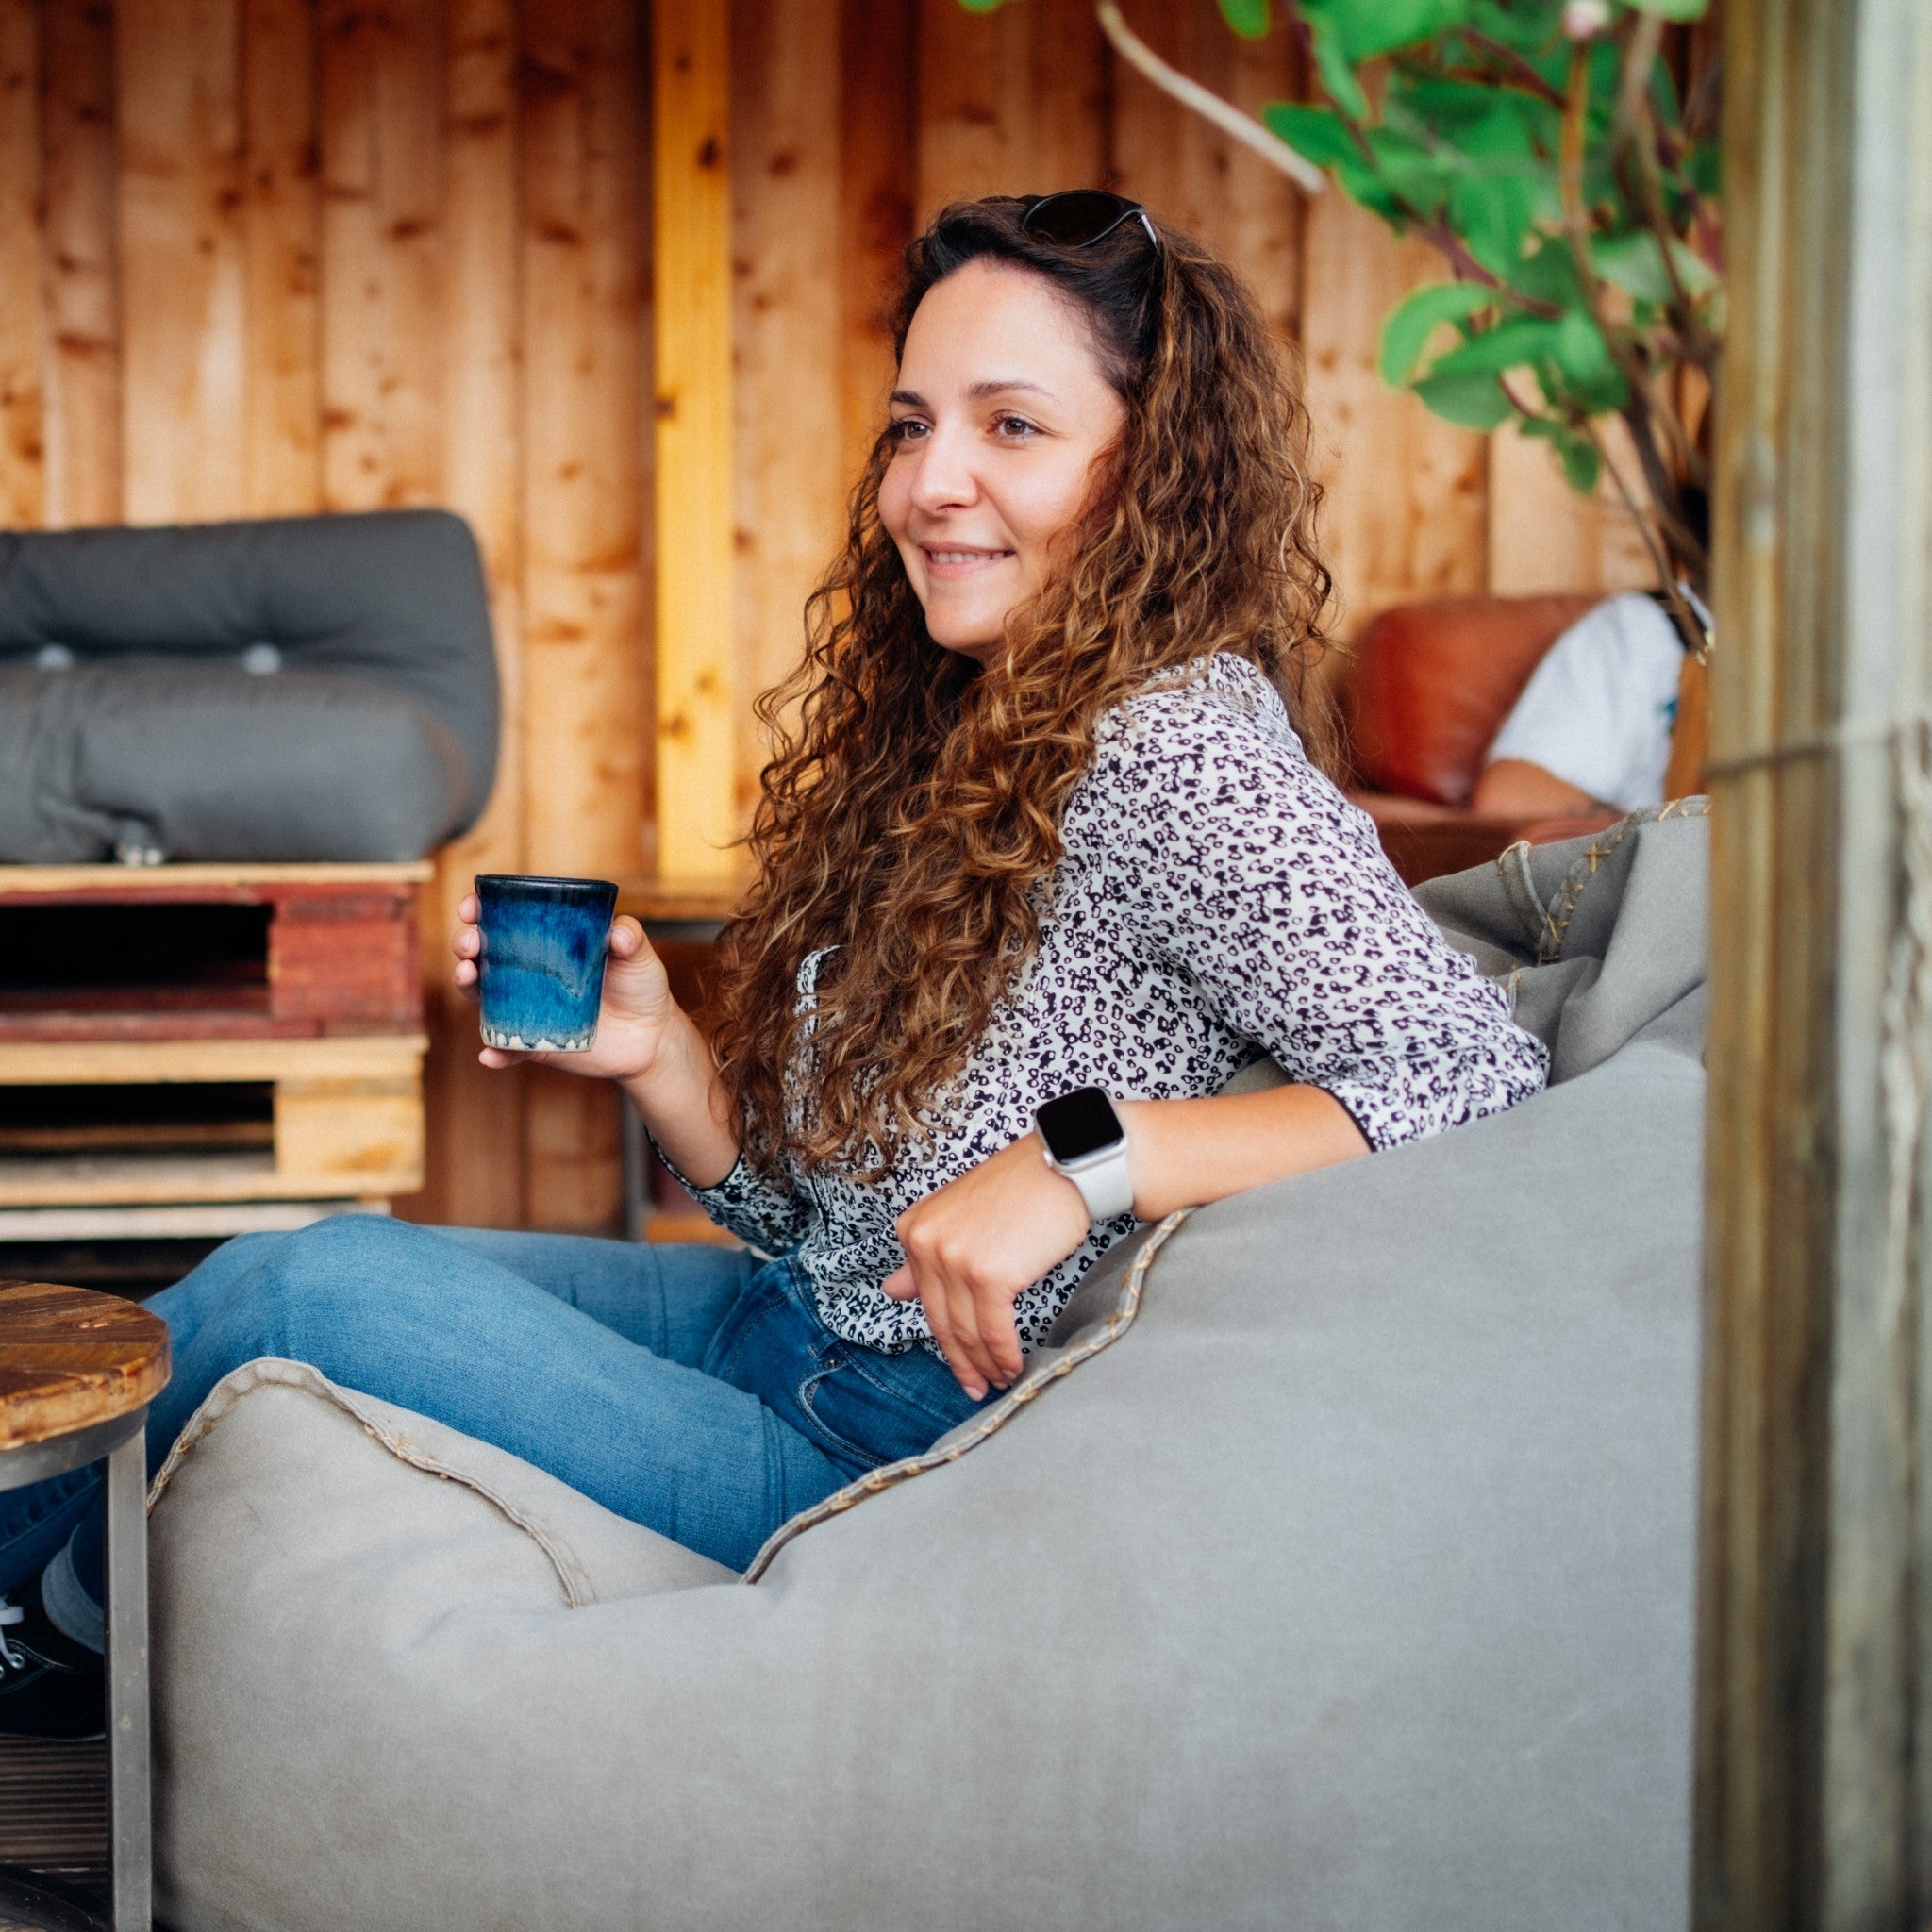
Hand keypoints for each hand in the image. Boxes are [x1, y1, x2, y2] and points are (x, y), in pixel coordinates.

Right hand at [452, 897, 682, 1082]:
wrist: (652, 1036)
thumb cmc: (641, 986)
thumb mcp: (640, 955)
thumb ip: (631, 938)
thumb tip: (618, 934)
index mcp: (547, 943)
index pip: (505, 920)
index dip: (480, 911)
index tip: (471, 907)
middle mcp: (529, 973)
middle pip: (483, 954)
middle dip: (466, 944)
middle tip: (470, 944)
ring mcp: (527, 1008)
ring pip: (484, 996)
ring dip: (466, 985)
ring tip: (467, 976)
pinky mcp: (536, 1042)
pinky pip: (508, 1050)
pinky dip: (495, 1053)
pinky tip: (489, 1054)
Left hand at [882, 1133, 1092, 1400]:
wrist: (1065, 1166)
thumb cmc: (1022, 1187)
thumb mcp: (961, 1215)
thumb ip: (925, 1255)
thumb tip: (891, 1290)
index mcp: (914, 1228)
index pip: (927, 1299)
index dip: (945, 1338)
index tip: (961, 1362)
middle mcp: (926, 1243)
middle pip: (942, 1321)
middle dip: (962, 1361)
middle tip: (976, 1387)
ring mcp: (955, 1260)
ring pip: (967, 1331)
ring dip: (985, 1364)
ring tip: (1001, 1380)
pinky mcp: (988, 1275)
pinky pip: (993, 1331)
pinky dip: (1004, 1356)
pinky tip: (1013, 1367)